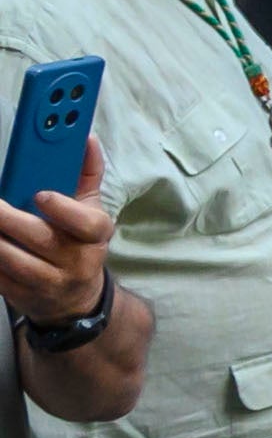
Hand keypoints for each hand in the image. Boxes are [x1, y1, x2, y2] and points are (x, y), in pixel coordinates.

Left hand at [0, 138, 112, 328]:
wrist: (75, 299)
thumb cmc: (80, 243)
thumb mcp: (90, 210)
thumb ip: (87, 174)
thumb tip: (86, 138)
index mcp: (95, 235)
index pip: (85, 223)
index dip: (63, 209)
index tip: (40, 194)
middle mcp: (77, 261)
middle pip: (38, 238)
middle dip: (7, 219)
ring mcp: (49, 282)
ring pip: (12, 260)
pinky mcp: (24, 297)